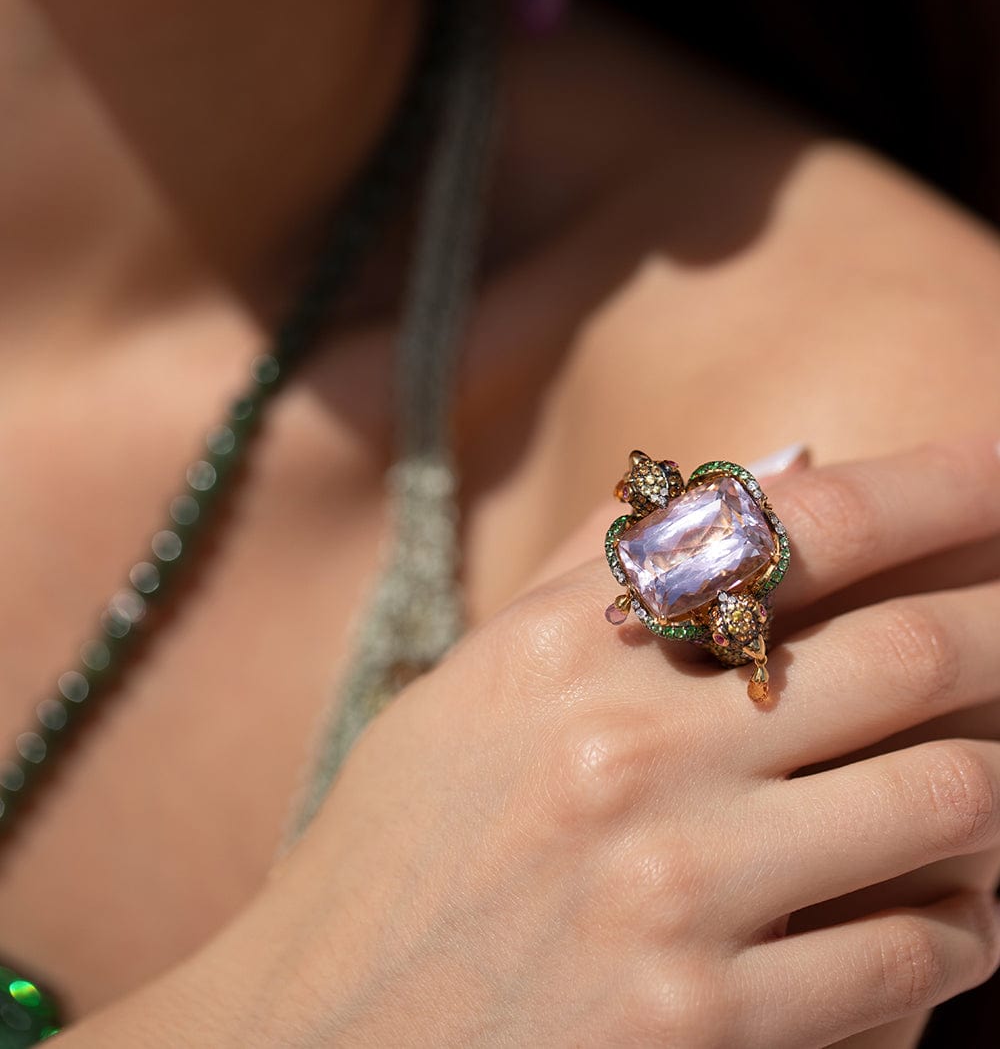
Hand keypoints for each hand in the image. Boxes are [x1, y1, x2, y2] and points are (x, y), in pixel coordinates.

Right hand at [219, 434, 999, 1048]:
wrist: (316, 1043)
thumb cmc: (404, 850)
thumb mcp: (478, 681)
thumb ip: (619, 565)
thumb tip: (785, 462)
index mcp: (572, 650)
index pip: (796, 529)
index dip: (934, 484)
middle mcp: (631, 753)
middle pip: (911, 653)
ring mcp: (675, 895)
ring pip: (950, 805)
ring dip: (990, 798)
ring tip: (972, 799)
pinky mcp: (706, 1031)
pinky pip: (914, 963)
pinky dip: (954, 933)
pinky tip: (932, 921)